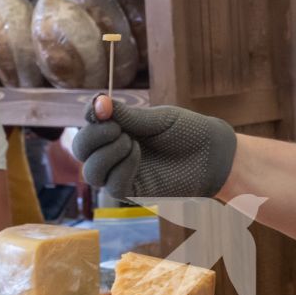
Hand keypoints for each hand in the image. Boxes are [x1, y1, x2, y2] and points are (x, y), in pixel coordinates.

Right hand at [73, 96, 236, 200]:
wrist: (214, 154)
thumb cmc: (188, 132)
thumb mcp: (157, 119)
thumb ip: (127, 115)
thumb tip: (97, 102)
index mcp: (118, 131)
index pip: (88, 126)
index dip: (90, 116)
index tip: (101, 105)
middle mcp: (115, 153)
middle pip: (81, 150)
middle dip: (92, 137)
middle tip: (117, 128)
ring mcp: (123, 174)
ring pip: (91, 172)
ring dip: (105, 154)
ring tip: (130, 141)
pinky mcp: (135, 192)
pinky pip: (112, 187)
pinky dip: (120, 168)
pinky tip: (136, 154)